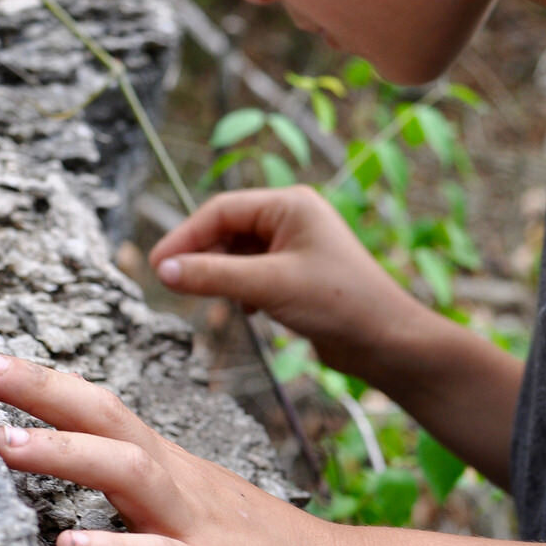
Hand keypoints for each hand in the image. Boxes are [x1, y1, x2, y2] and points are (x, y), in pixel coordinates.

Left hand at [0, 349, 348, 545]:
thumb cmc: (252, 545)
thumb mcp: (185, 498)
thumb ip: (128, 476)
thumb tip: (62, 453)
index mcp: (162, 462)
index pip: (95, 405)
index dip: (39, 380)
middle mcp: (174, 480)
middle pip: (104, 418)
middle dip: (39, 389)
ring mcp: (194, 524)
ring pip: (126, 474)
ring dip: (64, 454)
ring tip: (5, 444)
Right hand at [148, 186, 426, 381]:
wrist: (387, 341)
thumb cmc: (340, 303)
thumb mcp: (268, 286)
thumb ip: (213, 275)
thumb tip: (165, 271)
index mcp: (290, 204)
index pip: (221, 210)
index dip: (185, 237)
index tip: (158, 265)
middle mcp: (293, 218)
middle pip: (227, 228)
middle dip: (201, 255)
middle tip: (172, 283)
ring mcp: (296, 245)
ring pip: (238, 252)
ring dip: (220, 274)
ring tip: (208, 298)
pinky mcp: (297, 273)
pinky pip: (253, 271)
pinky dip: (240, 287)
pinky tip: (245, 310)